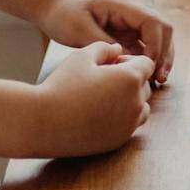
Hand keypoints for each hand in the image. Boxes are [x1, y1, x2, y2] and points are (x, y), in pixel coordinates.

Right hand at [31, 41, 155, 156]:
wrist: (43, 123)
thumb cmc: (61, 85)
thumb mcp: (82, 56)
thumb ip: (105, 48)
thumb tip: (118, 49)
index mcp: (131, 79)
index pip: (147, 64)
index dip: (130, 61)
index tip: (110, 64)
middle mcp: (136, 103)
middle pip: (145, 86)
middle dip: (131, 80)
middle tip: (104, 80)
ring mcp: (128, 125)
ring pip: (141, 108)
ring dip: (129, 100)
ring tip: (103, 97)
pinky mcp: (118, 141)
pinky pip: (129, 126)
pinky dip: (121, 118)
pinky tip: (98, 113)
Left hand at [37, 0, 175, 85]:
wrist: (54, 7)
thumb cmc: (64, 14)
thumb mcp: (79, 30)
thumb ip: (102, 43)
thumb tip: (125, 60)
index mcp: (123, 6)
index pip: (153, 22)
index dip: (156, 45)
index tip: (147, 66)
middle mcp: (132, 13)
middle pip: (163, 29)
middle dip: (165, 53)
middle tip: (160, 78)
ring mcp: (131, 24)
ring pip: (158, 39)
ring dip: (160, 58)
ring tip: (157, 81)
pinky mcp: (126, 35)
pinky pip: (146, 47)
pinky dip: (148, 62)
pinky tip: (145, 77)